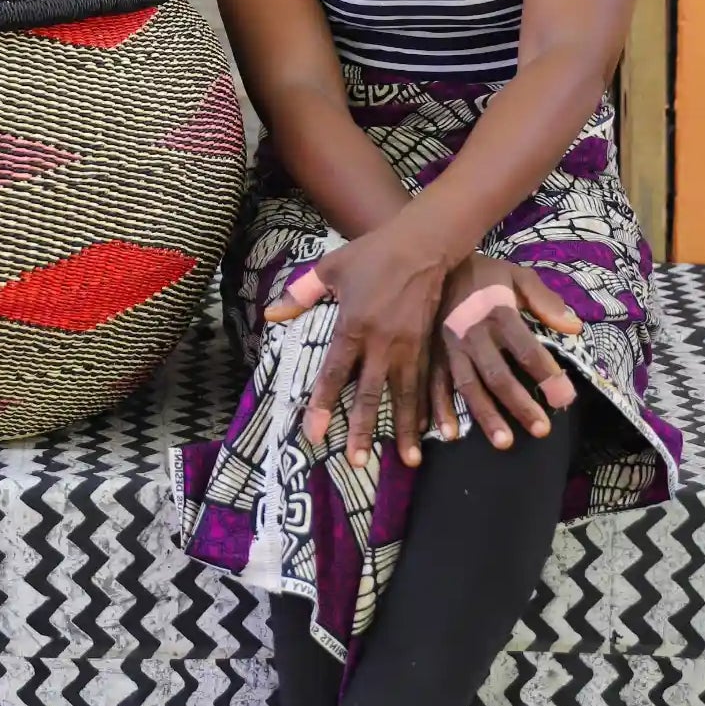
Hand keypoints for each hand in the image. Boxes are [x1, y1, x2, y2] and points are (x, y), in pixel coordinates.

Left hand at [263, 220, 445, 471]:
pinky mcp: (429, 344)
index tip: (314, 434)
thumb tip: (271, 315)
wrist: (423, 243)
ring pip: (405, 396)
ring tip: (406, 462)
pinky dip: (430, 408)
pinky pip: (428, 383)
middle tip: (357, 463)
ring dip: (405, 430)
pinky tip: (434, 431)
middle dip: (363, 430)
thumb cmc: (373, 254)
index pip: (334, 373)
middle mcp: (382, 342)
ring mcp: (409, 345)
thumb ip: (299, 295)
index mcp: (353, 326)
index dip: (322, 404)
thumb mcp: (330, 269)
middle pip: (370, 394)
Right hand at [432, 257, 581, 449]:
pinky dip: (439, 409)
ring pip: (467, 385)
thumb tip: (575, 328)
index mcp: (497, 313)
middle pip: (498, 374)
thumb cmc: (483, 274)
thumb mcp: (517, 276)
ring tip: (504, 442)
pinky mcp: (430, 352)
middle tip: (542, 430)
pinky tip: (449, 433)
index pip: (526, 349)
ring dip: (485, 415)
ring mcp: (448, 346)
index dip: (546, 374)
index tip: (566, 398)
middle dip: (520, 404)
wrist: (432, 260)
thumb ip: (545, 301)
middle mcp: (472, 333)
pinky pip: (434, 383)